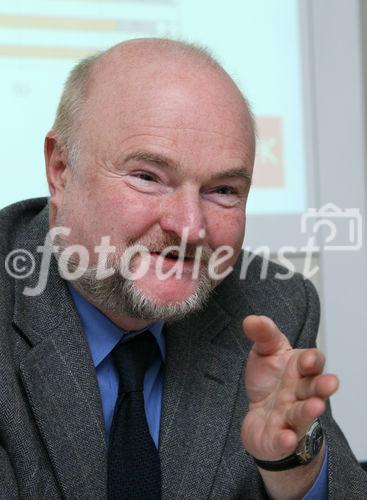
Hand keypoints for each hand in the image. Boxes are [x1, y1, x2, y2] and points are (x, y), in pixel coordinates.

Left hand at [241, 315, 338, 461]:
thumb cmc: (269, 381)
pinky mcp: (278, 437)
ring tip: (315, 407)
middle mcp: (299, 393)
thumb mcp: (264, 352)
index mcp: (298, 369)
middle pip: (314, 389)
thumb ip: (262, 335)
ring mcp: (290, 416)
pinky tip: (287, 438)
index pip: (312, 362)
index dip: (311, 361)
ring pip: (303, 413)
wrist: (261, 417)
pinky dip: (285, 439)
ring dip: (309, 410)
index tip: (307, 359)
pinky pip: (283, 440)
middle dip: (322, 386)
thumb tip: (251, 319)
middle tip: (330, 383)